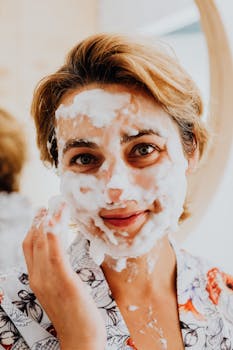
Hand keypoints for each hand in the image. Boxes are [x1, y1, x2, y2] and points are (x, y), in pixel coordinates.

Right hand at [23, 208, 105, 349]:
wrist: (80, 340)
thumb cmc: (74, 315)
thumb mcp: (60, 290)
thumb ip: (57, 273)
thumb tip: (60, 257)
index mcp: (37, 279)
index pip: (29, 248)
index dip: (33, 228)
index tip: (41, 214)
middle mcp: (39, 278)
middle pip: (33, 242)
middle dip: (40, 220)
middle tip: (48, 205)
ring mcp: (50, 280)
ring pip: (42, 244)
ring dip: (48, 221)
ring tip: (56, 206)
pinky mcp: (65, 282)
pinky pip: (56, 254)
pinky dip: (53, 235)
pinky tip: (57, 221)